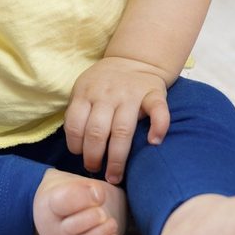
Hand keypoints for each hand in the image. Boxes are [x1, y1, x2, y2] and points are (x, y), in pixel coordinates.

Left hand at [64, 55, 170, 185]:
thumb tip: (76, 144)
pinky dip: (158, 126)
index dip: (75, 145)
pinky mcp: (154, 93)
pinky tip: (153, 142)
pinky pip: (158, 111)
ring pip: (122, 129)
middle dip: (94, 156)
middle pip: (97, 131)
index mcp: (86, 92)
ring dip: (118, 157)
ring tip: (115, 175)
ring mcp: (131, 94)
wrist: (134, 60)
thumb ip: (78, 110)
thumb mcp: (83, 88)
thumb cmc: (104, 83)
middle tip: (95, 170)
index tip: (80, 157)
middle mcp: (107, 94)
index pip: (75, 124)